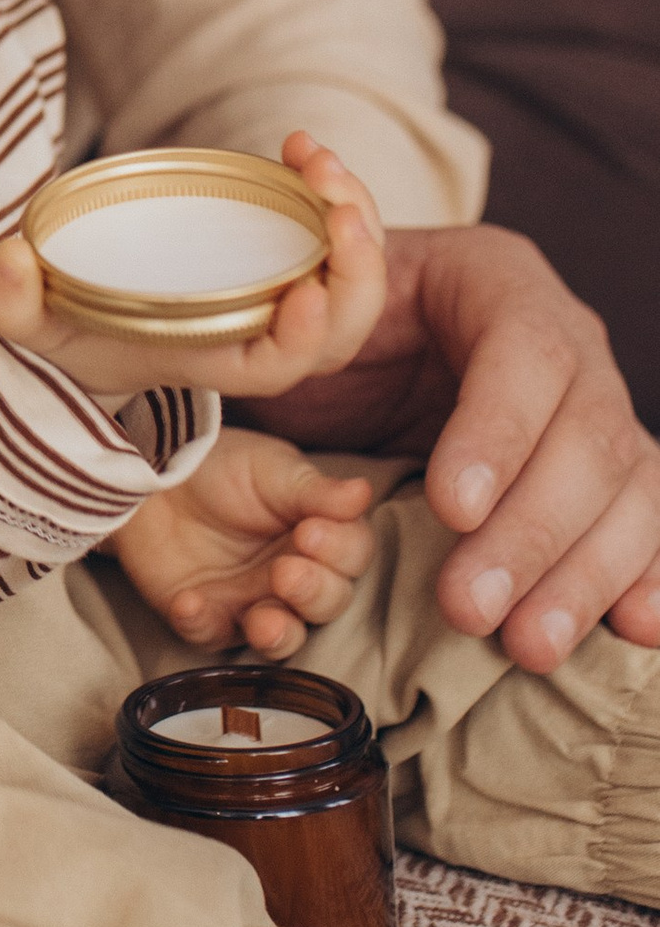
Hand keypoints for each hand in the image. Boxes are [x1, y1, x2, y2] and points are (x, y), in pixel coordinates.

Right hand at [0, 132, 387, 405]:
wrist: (89, 318)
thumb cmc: (68, 331)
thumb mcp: (31, 325)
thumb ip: (10, 304)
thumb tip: (6, 261)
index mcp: (213, 364)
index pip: (277, 367)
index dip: (304, 338)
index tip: (309, 292)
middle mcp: (260, 336)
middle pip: (344, 326)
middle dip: (358, 270)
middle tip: (339, 210)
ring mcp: (280, 294)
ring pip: (351, 275)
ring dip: (353, 216)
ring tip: (317, 161)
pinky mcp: (282, 255)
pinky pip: (330, 233)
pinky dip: (327, 190)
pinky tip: (297, 145)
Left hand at [108, 427, 377, 658]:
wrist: (153, 475)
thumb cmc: (222, 467)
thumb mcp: (271, 469)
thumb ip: (315, 491)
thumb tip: (362, 494)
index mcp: (320, 539)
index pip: (350, 557)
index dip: (339, 552)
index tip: (311, 532)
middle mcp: (294, 578)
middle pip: (325, 604)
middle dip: (313, 594)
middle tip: (286, 572)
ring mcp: (252, 603)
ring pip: (281, 637)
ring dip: (276, 633)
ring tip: (262, 622)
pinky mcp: (208, 618)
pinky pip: (211, 635)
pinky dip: (202, 624)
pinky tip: (190, 603)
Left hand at [262, 223, 659, 667]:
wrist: (368, 352)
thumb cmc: (335, 327)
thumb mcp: (312, 307)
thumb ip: (308, 323)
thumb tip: (301, 323)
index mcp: (498, 280)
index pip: (527, 351)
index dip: (500, 432)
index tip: (452, 507)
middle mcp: (572, 342)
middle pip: (587, 435)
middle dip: (531, 532)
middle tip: (469, 606)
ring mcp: (603, 410)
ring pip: (627, 490)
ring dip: (583, 576)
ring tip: (529, 646)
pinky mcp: (614, 477)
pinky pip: (649, 524)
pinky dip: (647, 579)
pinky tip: (636, 630)